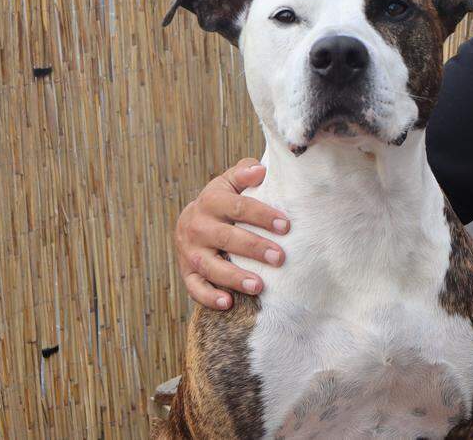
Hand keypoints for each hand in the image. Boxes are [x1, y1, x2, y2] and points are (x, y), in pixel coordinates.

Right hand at [174, 158, 289, 309]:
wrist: (188, 221)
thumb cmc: (221, 201)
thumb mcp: (229, 182)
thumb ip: (244, 173)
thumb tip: (261, 170)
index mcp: (211, 201)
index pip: (238, 207)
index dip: (262, 216)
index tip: (286, 226)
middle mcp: (198, 226)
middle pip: (227, 238)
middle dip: (254, 248)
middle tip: (279, 258)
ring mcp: (190, 251)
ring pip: (210, 266)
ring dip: (234, 277)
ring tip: (259, 285)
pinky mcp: (186, 272)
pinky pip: (195, 288)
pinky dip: (209, 297)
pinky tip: (228, 302)